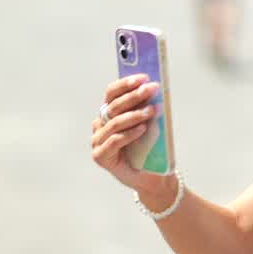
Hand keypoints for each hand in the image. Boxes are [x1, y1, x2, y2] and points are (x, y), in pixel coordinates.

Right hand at [90, 75, 171, 194]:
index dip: (126, 84)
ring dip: (135, 115)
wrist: (151, 176)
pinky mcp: (100, 156)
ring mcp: (98, 140)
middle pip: (114, 106)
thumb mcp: (150, 124)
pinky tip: (142, 129)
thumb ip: (147, 108)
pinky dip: (130, 134)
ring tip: (152, 111)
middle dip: (134, 95)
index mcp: (109, 113)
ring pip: (115, 123)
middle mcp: (100, 124)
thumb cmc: (149, 147)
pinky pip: (114, 141)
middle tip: (152, 89)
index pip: (111, 93)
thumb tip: (155, 88)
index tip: (144, 77)